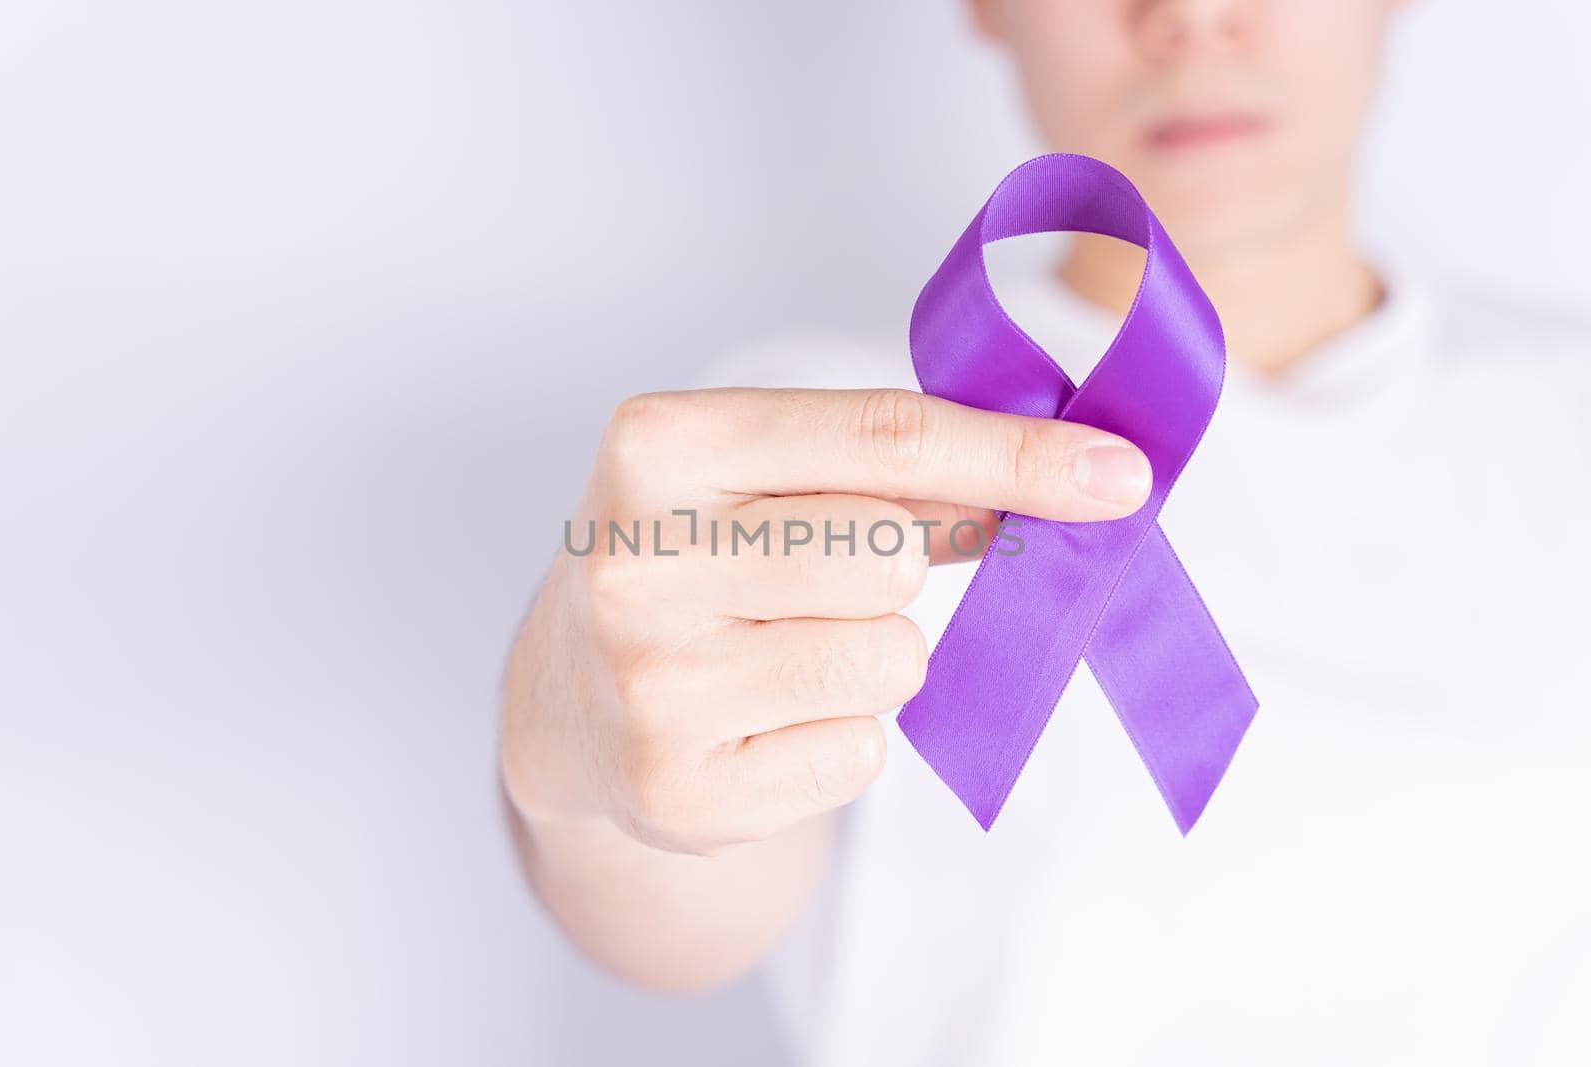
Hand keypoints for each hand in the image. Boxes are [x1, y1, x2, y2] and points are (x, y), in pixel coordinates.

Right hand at [502, 387, 1150, 854]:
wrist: (568, 699)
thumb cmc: (696, 561)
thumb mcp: (761, 477)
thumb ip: (899, 468)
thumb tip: (1084, 479)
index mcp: (658, 447)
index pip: (883, 438)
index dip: (1017, 456)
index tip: (1120, 474)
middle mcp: (638, 562)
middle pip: (891, 555)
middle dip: (895, 571)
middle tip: (820, 581)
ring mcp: (653, 684)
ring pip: (891, 661)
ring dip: (873, 659)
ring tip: (781, 652)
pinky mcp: (681, 790)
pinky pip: (863, 753)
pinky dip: (840, 736)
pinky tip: (763, 719)